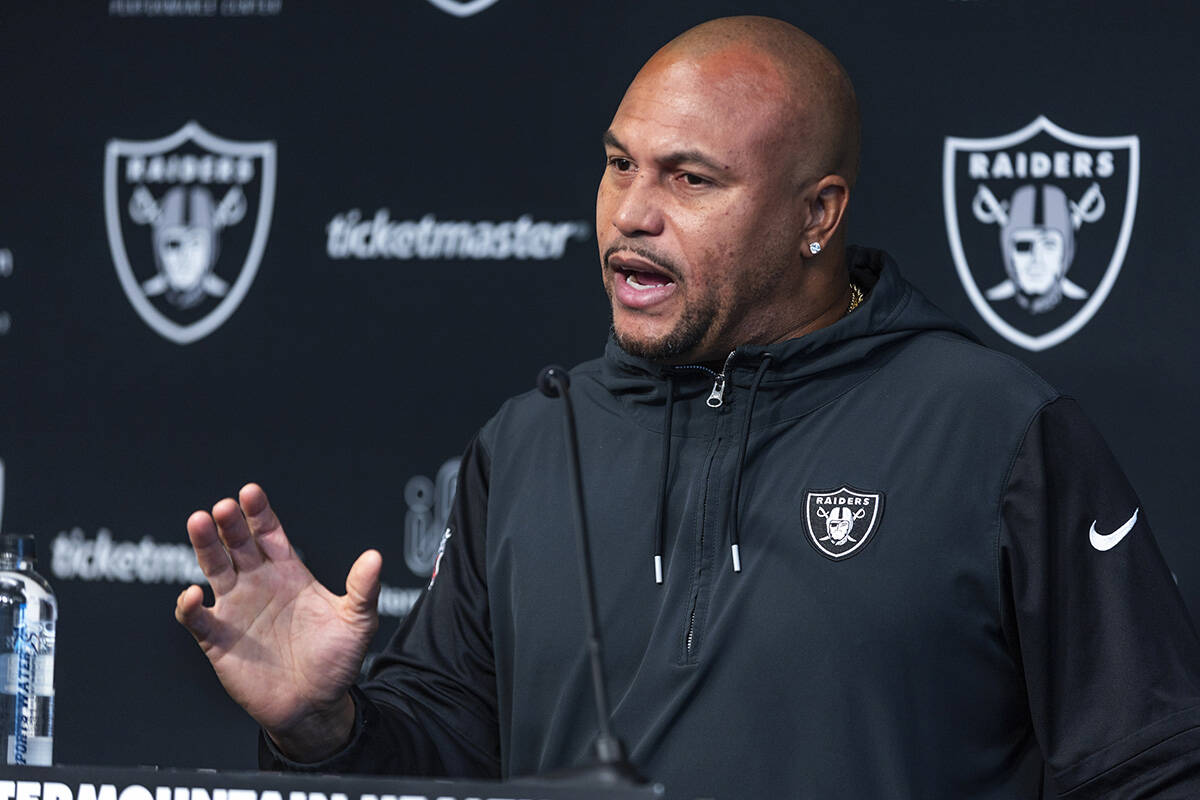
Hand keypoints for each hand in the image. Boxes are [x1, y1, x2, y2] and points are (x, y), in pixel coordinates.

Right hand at [175, 483, 381, 761]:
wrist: (316, 705)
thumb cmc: (337, 660)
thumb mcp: (357, 622)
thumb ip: (363, 589)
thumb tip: (375, 557)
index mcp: (290, 573)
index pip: (269, 534)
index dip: (259, 513)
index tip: (250, 492)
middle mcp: (258, 584)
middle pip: (238, 544)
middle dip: (230, 523)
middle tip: (223, 506)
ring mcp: (236, 609)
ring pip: (214, 569)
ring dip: (204, 546)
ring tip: (198, 522)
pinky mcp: (218, 640)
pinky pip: (198, 619)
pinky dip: (190, 607)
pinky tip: (194, 595)